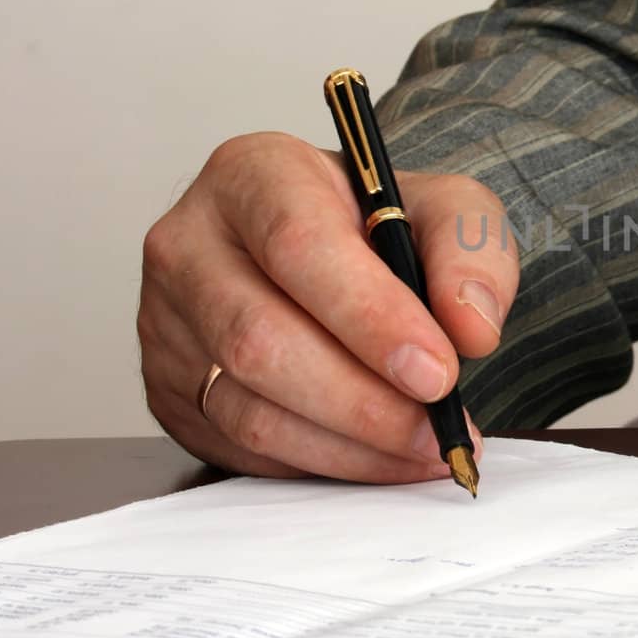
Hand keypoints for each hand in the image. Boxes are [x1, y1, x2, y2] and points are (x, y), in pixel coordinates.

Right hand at [138, 132, 516, 481]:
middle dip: (364, 401)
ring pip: (248, 408)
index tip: (438, 370)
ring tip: (425, 448)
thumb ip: (470, 250)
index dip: (371, 316)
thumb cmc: (375, 224)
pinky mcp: (170, 390)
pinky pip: (242, 448)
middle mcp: (190, 244)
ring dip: (351, 445)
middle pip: (259, 339)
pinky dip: (324, 463)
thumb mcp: (442, 207)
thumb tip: (470, 326)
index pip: (298, 245)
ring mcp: (167, 323)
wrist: (321, 255)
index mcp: (252, 174)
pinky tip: (381, 456)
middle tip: (439, 428)